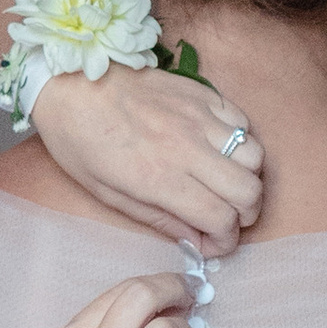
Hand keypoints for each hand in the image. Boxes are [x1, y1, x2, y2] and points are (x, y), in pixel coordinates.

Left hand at [29, 65, 262, 256]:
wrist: (70, 83)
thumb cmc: (80, 141)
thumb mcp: (108, 194)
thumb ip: (159, 220)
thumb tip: (197, 242)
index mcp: (160, 178)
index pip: (220, 218)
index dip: (225, 241)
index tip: (214, 244)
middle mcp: (187, 147)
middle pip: (249, 190)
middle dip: (246, 214)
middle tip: (227, 217)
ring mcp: (199, 117)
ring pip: (255, 157)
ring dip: (247, 178)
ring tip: (225, 184)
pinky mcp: (203, 94)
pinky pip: (243, 123)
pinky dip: (241, 142)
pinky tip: (218, 150)